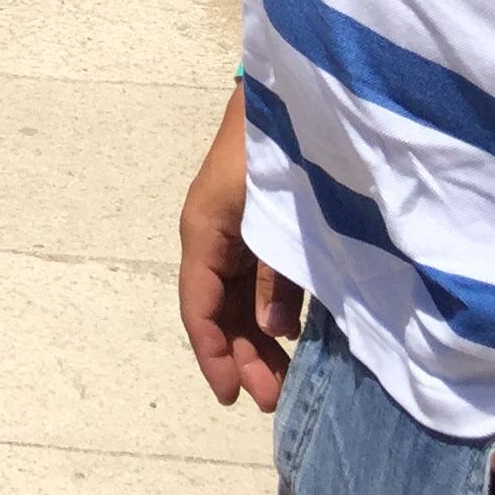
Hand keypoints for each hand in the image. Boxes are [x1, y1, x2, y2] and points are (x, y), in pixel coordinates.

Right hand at [196, 105, 306, 409]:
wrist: (293, 94)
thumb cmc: (277, 149)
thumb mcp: (273, 216)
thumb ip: (274, 275)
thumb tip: (273, 332)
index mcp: (204, 235)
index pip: (200, 310)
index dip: (215, 355)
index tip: (232, 396)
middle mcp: (214, 239)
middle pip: (219, 311)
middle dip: (241, 357)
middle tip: (269, 399)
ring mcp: (237, 232)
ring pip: (238, 299)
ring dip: (256, 339)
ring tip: (281, 376)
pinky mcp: (262, 225)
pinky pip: (258, 279)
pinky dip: (272, 311)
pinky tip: (293, 332)